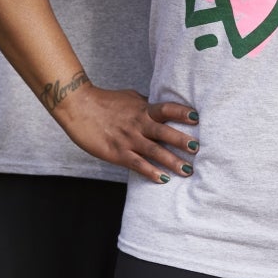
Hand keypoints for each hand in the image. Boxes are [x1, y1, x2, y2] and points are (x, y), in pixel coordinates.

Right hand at [59, 84, 199, 184]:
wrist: (78, 106)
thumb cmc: (105, 101)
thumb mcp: (130, 98)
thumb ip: (146, 105)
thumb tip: (162, 109)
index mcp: (143, 109)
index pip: (166, 109)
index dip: (182, 113)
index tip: (198, 118)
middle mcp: (138, 123)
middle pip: (164, 132)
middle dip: (183, 141)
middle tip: (199, 149)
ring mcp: (128, 139)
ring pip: (154, 151)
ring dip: (172, 161)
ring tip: (188, 170)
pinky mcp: (117, 153)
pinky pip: (137, 164)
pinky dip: (151, 172)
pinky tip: (163, 179)